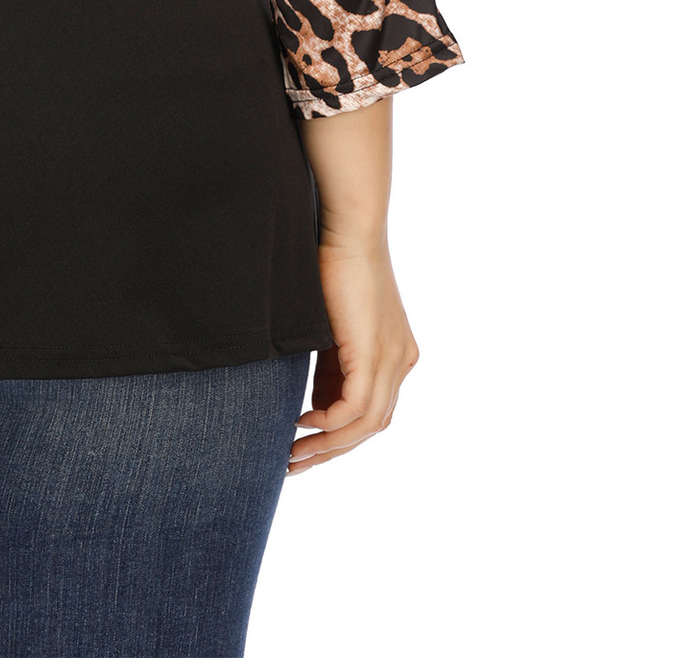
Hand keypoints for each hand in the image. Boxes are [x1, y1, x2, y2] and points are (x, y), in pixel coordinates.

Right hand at [287, 239, 417, 474]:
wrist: (348, 229)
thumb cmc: (333, 263)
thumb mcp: (332, 325)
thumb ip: (330, 362)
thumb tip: (312, 401)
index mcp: (396, 354)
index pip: (371, 410)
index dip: (338, 433)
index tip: (303, 442)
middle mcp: (401, 362)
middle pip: (371, 426)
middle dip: (331, 450)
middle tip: (295, 463)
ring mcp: (392, 360)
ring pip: (365, 425)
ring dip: (327, 446)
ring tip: (293, 454)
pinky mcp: (375, 354)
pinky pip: (355, 408)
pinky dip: (328, 423)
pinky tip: (301, 423)